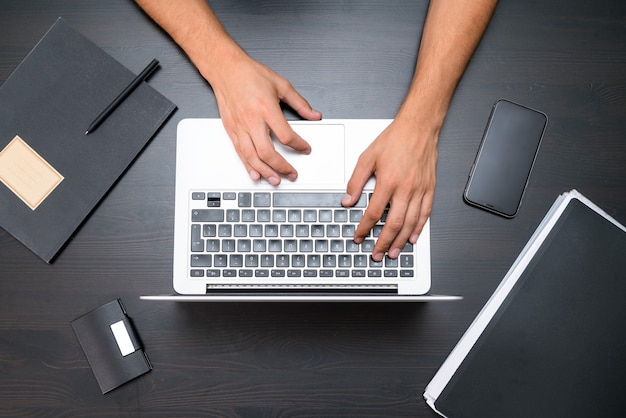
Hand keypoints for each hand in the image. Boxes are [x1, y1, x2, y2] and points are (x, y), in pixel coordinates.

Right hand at [210, 54, 321, 185]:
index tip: (305, 148)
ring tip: (276, 180)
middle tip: (291, 173)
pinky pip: (240, 153)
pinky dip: (248, 166)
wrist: (225, 69)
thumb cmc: (250, 74)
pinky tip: (255, 173)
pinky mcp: (231, 130)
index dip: (299, 145)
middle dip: (282, 166)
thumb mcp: (281, 84)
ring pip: (252, 157)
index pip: (286, 135)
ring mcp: (239, 127)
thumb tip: (314, 115)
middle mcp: (251, 120)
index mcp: (266, 108)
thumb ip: (299, 103)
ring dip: (265, 171)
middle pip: (268, 152)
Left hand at [342, 115, 437, 260]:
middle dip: (383, 242)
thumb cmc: (395, 140)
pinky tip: (413, 238)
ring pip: (410, 223)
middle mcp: (405, 188)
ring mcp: (419, 190)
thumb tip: (347, 200)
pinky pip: (425, 214)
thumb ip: (356, 181)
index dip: (364, 228)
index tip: (359, 237)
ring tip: (392, 252)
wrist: (418, 128)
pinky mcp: (429, 189)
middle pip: (393, 224)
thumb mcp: (367, 157)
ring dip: (400, 241)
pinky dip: (419, 228)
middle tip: (377, 254)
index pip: (373, 213)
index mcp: (388, 181)